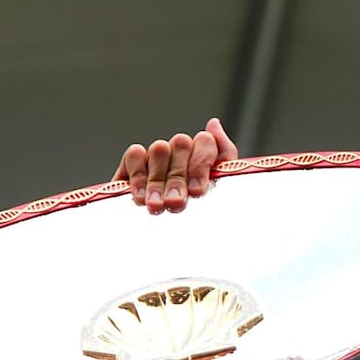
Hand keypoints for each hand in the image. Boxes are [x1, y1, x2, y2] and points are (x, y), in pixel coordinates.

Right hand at [113, 118, 238, 213]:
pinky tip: (140, 197)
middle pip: (181, 144)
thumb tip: (213, 123)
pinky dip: (138, 176)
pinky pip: (135, 154)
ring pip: (159, 148)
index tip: (197, 191)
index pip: (205, 141)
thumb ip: (224, 155)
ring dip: (158, 180)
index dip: (201, 165)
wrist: (174, 236)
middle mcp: (181, 151)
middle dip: (178, 178)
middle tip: (175, 203)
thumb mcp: (221, 189)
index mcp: (205, 155)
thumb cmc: (201, 213)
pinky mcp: (134, 163)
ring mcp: (158, 155)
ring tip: (157, 205)